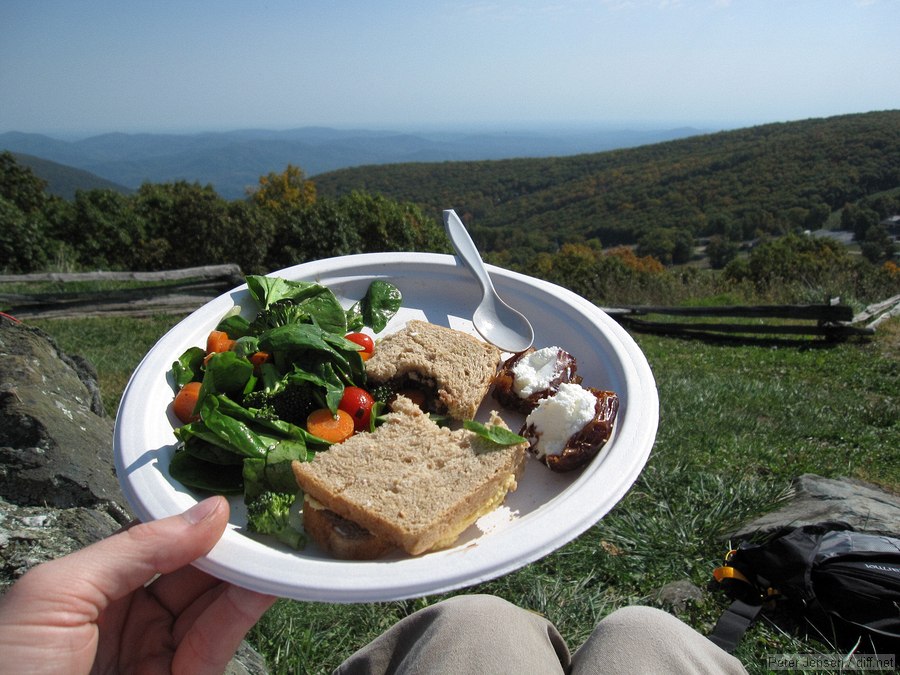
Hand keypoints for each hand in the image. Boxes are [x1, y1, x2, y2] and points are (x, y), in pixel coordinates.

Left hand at [0, 496, 275, 673]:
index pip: (154, 541)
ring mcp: (156, 653)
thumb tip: (209, 513)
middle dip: (228, 540)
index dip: (191, 516)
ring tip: (277, 539)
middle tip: (266, 511)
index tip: (231, 491)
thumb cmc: (7, 673)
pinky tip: (268, 579)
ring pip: (213, 600)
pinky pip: (220, 638)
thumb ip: (133, 549)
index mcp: (89, 590)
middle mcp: (127, 618)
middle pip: (191, 567)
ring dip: (248, 570)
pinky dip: (247, 607)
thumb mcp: (56, 595)